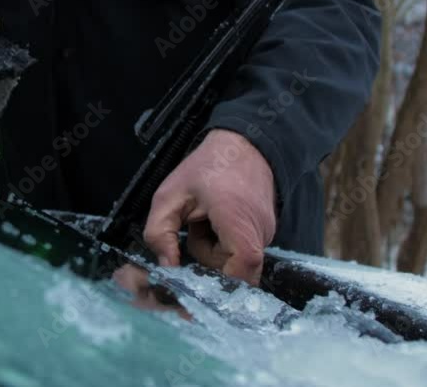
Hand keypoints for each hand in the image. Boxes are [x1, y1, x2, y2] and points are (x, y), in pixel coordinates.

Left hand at [143, 129, 275, 284]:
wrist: (243, 143)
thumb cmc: (207, 166)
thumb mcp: (170, 195)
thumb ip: (159, 233)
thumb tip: (166, 268)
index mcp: (238, 219)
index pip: (242, 268)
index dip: (219, 284)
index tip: (192, 282)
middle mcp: (260, 232)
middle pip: (233, 272)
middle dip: (206, 260)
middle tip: (194, 229)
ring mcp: (267, 234)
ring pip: (234, 263)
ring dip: (213, 250)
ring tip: (205, 220)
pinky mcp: (265, 234)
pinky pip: (240, 253)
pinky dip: (223, 244)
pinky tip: (216, 222)